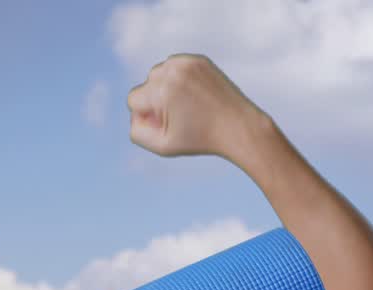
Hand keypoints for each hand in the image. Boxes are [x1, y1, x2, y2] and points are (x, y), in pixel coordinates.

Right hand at [126, 54, 269, 162]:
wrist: (239, 127)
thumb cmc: (200, 140)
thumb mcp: (163, 146)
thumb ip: (137, 132)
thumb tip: (136, 112)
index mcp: (162, 91)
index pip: (133, 99)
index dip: (147, 116)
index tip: (167, 124)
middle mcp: (173, 71)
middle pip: (146, 84)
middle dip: (157, 100)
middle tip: (182, 116)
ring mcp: (188, 62)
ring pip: (159, 73)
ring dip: (167, 88)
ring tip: (188, 106)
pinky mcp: (199, 60)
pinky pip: (175, 67)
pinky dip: (180, 80)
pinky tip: (194, 95)